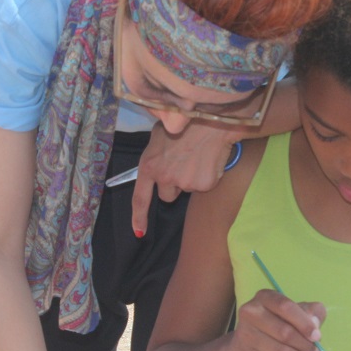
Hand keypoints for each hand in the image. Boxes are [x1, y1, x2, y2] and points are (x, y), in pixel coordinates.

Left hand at [130, 120, 241, 235]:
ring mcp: (185, 183)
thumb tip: (157, 160)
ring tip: (197, 155)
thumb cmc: (183, 120)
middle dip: (174, 184)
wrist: (211, 118)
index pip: (140, 199)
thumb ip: (156, 153)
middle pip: (168, 195)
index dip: (139, 217)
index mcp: (149, 165)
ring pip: (187, 189)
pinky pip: (204, 186)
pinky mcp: (204, 185)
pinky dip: (207, 176)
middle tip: (183, 163)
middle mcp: (164, 178)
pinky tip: (208, 158)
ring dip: (191, 178)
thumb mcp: (160, 133)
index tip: (139, 232)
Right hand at [226, 289, 326, 350]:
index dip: (304, 323)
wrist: (244, 347)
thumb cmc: (275, 324)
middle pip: (285, 332)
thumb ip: (311, 312)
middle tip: (315, 350)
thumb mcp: (295, 312)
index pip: (286, 307)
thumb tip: (315, 323)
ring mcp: (246, 335)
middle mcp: (251, 312)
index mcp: (264, 297)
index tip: (317, 336)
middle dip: (305, 345)